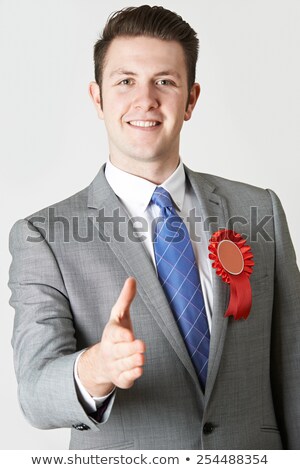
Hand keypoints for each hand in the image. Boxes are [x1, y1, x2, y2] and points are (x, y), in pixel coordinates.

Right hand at [77, 277, 145, 396]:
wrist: (102, 361)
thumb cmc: (115, 335)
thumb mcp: (119, 316)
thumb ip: (125, 299)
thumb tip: (132, 279)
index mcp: (111, 334)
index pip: (115, 334)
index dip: (121, 335)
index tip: (129, 334)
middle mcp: (111, 351)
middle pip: (120, 351)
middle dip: (129, 349)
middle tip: (140, 346)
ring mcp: (115, 365)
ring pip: (124, 365)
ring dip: (132, 362)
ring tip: (141, 358)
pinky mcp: (121, 378)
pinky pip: (125, 379)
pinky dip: (131, 375)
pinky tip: (138, 370)